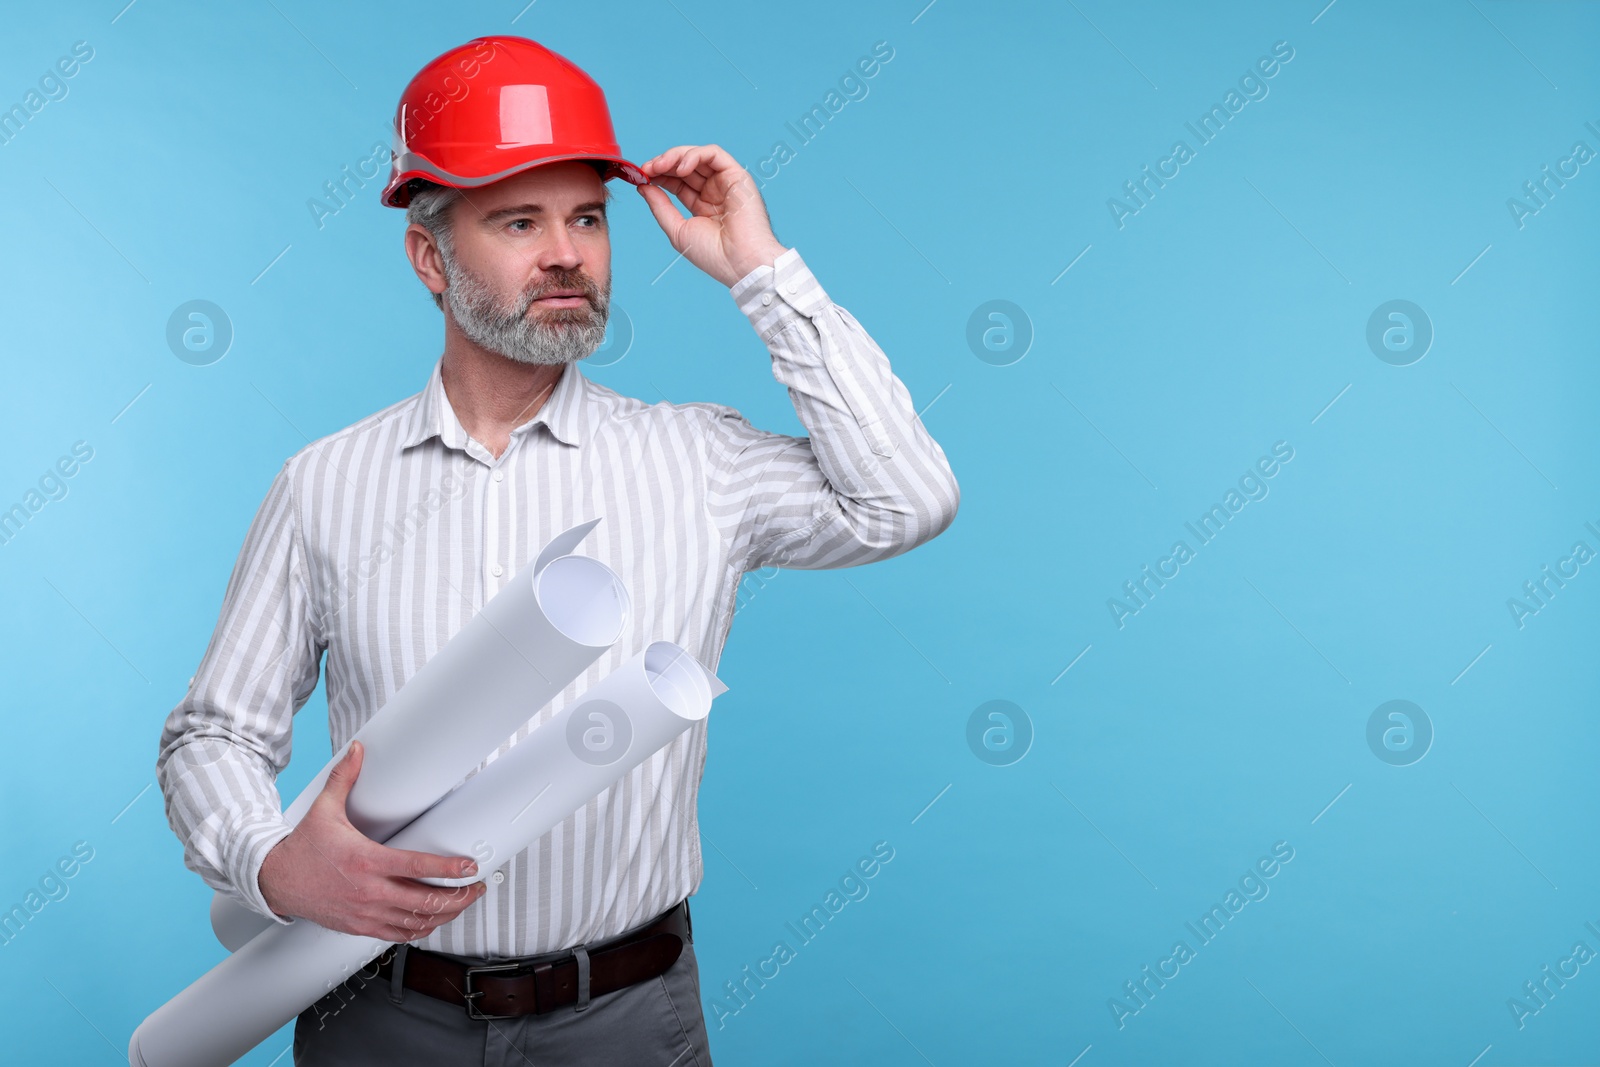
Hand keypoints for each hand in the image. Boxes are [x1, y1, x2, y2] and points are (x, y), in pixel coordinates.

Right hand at [258, 740, 485, 941]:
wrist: (276, 881)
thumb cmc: (303, 849)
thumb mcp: (324, 810)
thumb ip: (344, 779)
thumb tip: (356, 750)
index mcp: (366, 861)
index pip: (418, 867)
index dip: (450, 869)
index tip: (470, 866)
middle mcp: (369, 891)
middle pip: (425, 901)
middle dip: (458, 897)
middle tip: (475, 888)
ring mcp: (365, 913)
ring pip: (415, 923)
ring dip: (444, 915)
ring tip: (462, 904)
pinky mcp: (359, 926)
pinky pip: (397, 935)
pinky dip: (419, 930)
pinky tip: (431, 921)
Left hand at [637, 144, 788, 287]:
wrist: (740, 263)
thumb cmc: (715, 255)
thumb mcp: (678, 230)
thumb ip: (660, 207)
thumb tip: (644, 186)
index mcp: (703, 206)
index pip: (678, 182)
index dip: (659, 176)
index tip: (641, 176)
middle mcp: (715, 192)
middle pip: (685, 167)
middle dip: (663, 164)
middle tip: (647, 169)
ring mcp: (726, 183)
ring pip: (698, 156)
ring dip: (674, 157)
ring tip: (658, 166)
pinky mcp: (737, 176)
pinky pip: (714, 154)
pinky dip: (694, 155)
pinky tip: (680, 168)